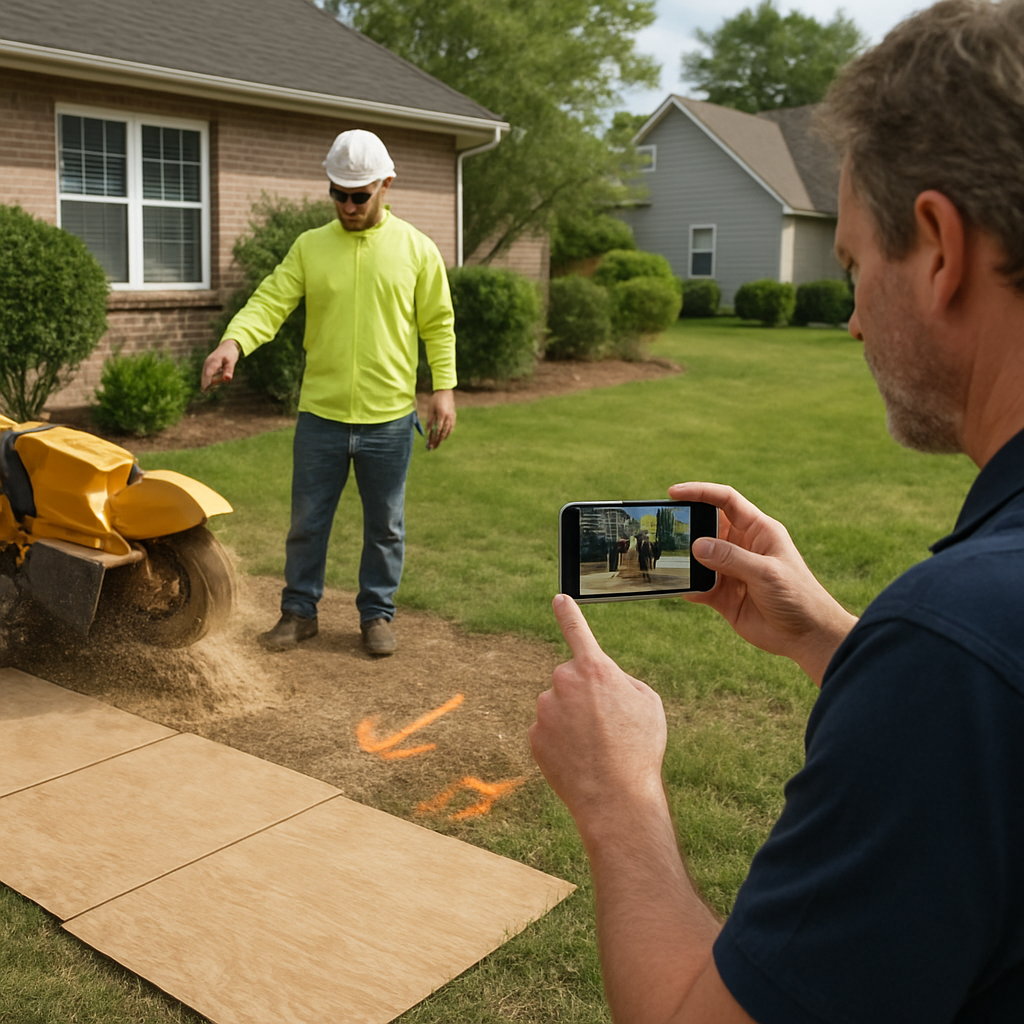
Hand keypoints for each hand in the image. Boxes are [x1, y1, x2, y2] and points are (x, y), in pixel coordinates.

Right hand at [201, 339, 240, 391]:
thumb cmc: (230, 354)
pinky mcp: (206, 367)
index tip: (205, 390)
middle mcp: (207, 363)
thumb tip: (228, 379)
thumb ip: (229, 370)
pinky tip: (218, 378)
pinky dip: (211, 380)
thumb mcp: (232, 361)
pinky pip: (207, 376)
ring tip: (219, 377)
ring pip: (206, 377)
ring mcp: (206, 365)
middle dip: (210, 384)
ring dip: (212, 382)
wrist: (227, 346)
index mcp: (213, 362)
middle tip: (215, 386)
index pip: (208, 374)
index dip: (206, 383)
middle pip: (206, 377)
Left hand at [425, 388, 455, 448]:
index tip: (430, 444)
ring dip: (443, 439)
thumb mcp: (430, 410)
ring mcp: (452, 418)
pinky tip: (444, 436)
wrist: (445, 391)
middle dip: (438, 441)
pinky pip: (451, 428)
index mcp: (442, 416)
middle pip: (443, 433)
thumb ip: (430, 421)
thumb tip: (428, 432)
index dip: (434, 438)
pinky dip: (448, 433)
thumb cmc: (436, 400)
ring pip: (448, 432)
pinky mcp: (454, 417)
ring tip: (438, 444)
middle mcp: (448, 418)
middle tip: (433, 447)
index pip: (438, 431)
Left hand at [529, 594, 667, 835]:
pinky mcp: (533, 735)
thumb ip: (622, 682)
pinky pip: (548, 731)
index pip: (577, 631)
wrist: (615, 796)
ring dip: (573, 719)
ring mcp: (544, 709)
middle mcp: (563, 682)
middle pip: (571, 679)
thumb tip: (604, 682)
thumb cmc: (639, 748)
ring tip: (596, 746)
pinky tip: (579, 759)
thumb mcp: (648, 703)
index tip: (558, 598)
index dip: (568, 613)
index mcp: (594, 668)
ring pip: (558, 706)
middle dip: (584, 695)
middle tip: (608, 724)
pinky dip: (561, 741)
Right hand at [670, 482, 857, 684]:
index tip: (674, 493)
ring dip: (684, 559)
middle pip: (707, 527)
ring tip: (666, 559)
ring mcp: (731, 571)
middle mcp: (742, 547)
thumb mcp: (766, 572)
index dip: (701, 493)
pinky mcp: (723, 596)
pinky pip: (698, 586)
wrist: (807, 636)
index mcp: (758, 530)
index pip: (725, 501)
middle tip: (663, 529)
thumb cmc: (798, 596)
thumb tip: (696, 545)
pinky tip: (678, 588)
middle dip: (686, 526)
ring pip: (699, 558)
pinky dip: (687, 586)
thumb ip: (731, 558)